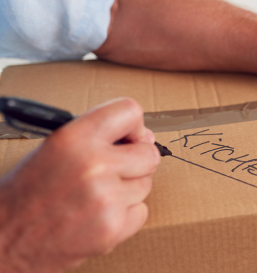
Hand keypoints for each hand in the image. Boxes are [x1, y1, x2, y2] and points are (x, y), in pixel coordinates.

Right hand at [0, 98, 159, 272]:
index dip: (134, 125)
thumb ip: (96, 137)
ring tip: (94, 196)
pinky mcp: (113, 228)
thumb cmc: (27, 192)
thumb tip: (143, 136)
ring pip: (145, 185)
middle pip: (149, 154)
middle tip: (114, 170)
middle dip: (136, 162)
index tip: (130, 136)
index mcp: (74, 139)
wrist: (4, 238)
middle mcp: (94, 166)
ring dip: (127, 190)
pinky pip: (141, 212)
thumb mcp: (54, 148)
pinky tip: (97, 215)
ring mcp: (107, 199)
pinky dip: (125, 215)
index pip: (130, 111)